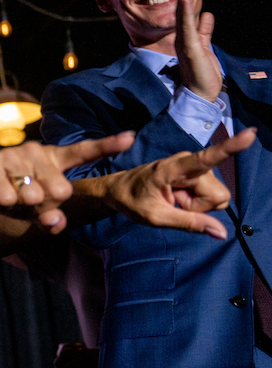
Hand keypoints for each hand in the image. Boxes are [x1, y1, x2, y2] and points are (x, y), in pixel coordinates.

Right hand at [0, 132, 136, 232]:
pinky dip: (4, 204)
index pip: (82, 152)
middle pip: (59, 187)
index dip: (107, 145)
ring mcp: (9, 156)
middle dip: (51, 205)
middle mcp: (33, 152)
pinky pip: (5, 195)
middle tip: (35, 206)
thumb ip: (50, 218)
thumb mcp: (34, 212)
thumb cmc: (10, 202)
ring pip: (31, 194)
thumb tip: (56, 222)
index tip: (131, 139)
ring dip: (23, 208)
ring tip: (11, 204)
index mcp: (51, 160)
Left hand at [104, 127, 254, 238]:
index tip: (249, 134)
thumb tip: (222, 233)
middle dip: (200, 207)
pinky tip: (178, 197)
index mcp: (173, 168)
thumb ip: (189, 223)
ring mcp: (194, 167)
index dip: (230, 147)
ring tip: (173, 199)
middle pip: (218, 195)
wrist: (118, 189)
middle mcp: (189, 162)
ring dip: (197, 204)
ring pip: (216, 197)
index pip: (207, 158)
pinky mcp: (197, 173)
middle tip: (174, 203)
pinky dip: (197, 202)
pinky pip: (211, 195)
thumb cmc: (132, 201)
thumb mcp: (156, 217)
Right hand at [174, 0, 222, 101]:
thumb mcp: (205, 45)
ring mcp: (185, 42)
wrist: (200, 92)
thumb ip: (205, 30)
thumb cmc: (202, 72)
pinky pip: (186, 27)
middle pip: (181, 12)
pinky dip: (185, 14)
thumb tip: (208, 16)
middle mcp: (182, 38)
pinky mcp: (190, 47)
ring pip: (183, 17)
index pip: (185, 14)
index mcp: (186, 37)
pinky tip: (185, 2)